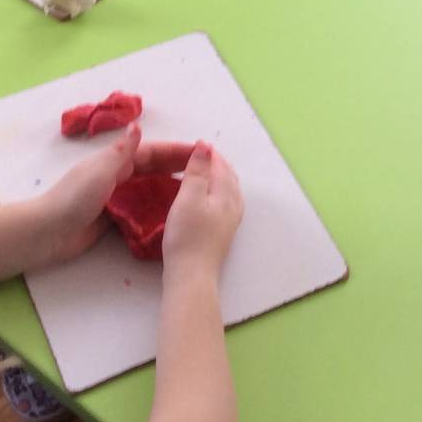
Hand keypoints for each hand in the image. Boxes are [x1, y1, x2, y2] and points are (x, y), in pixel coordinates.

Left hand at [35, 125, 196, 266]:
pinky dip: (156, 207)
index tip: (200, 151)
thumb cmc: (72, 199)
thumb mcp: (100, 172)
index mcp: (114, 161)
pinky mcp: (112, 216)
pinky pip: (140, 208)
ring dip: (169, 186)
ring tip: (193, 192)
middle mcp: (116, 175)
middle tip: (204, 170)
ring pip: (148, 187)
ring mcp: (114, 196)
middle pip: (153, 167)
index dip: (176, 151)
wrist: (48, 232)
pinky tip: (170, 214)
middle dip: (177, 166)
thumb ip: (121, 152)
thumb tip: (137, 125)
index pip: (152, 152)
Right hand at [161, 142, 242, 278]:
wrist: (192, 275)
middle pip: (228, 175)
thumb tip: (206, 146)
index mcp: (226, 193)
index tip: (190, 146)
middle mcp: (234, 204)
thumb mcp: (188, 198)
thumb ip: (198, 171)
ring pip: (229, 189)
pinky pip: (226, 202)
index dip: (207, 152)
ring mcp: (231, 220)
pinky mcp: (224, 232)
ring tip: (202, 172)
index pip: (220, 164)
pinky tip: (209, 198)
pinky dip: (218, 191)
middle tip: (196, 155)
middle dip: (214, 162)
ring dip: (218, 176)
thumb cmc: (187, 235)